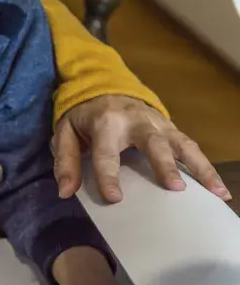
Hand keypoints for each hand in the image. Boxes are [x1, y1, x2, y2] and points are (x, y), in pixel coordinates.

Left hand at [52, 95, 230, 202]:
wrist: (104, 85)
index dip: (108, 175)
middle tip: (175, 188)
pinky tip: (219, 190)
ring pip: (182, 144)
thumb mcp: (65, 132)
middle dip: (164, 164)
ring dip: (200, 168)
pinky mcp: (171, 129)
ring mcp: (158, 124)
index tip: (115, 198)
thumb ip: (65, 160)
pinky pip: (191, 147)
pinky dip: (206, 167)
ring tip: (216, 192)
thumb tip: (65, 192)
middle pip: (153, 142)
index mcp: (105, 123)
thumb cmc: (84, 116)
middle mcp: (136, 122)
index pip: (107, 153)